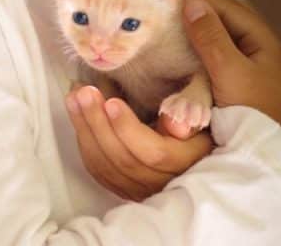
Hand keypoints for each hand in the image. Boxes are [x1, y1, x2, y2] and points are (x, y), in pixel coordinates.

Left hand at [65, 85, 212, 201]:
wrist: (197, 152)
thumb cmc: (202, 125)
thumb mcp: (206, 112)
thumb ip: (192, 110)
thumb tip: (172, 121)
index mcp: (186, 163)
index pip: (153, 153)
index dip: (129, 129)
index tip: (112, 102)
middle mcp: (161, 184)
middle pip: (124, 160)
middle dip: (99, 123)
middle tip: (84, 91)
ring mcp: (140, 189)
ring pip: (106, 166)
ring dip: (86, 129)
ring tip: (75, 97)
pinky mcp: (124, 188)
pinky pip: (99, 169)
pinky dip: (85, 141)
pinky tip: (78, 116)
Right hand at [181, 0, 280, 141]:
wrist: (270, 164)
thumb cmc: (255, 115)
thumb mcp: (230, 72)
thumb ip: (210, 36)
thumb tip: (191, 1)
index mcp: (267, 43)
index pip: (230, 8)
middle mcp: (264, 55)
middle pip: (228, 25)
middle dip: (199, 16)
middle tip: (167, 13)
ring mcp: (256, 75)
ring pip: (224, 46)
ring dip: (200, 37)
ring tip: (171, 33)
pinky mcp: (245, 94)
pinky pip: (221, 66)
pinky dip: (202, 59)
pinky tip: (184, 62)